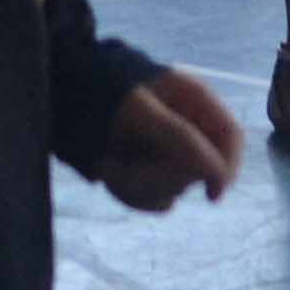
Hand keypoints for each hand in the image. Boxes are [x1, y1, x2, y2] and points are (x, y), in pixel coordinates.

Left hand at [96, 68, 242, 213]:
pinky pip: (155, 196)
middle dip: (163, 176)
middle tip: (128, 166)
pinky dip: (131, 191)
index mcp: (192, 98)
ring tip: (110, 164)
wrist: (59, 95)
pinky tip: (109, 172)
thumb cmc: (100, 92)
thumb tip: (216, 173)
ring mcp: (167, 149)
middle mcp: (185, 124)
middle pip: (200, 169)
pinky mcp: (149, 168)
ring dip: (141, 185)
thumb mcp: (139, 111)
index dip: (227, 167)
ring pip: (175, 188)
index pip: (230, 136)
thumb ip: (179, 138)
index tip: (211, 196)